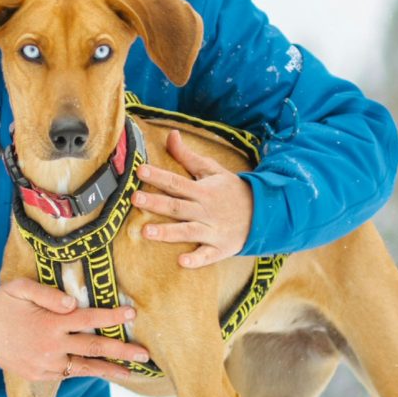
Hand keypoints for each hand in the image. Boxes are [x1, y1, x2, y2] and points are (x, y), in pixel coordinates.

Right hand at [0, 277, 150, 382]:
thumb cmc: (2, 305)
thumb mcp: (19, 289)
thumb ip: (47, 294)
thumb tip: (74, 303)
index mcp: (49, 323)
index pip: (88, 318)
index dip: (111, 316)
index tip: (132, 313)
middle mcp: (51, 346)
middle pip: (93, 347)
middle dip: (121, 350)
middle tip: (144, 354)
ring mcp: (46, 364)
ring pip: (85, 367)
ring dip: (109, 369)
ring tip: (131, 372)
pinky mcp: (41, 375)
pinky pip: (69, 373)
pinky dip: (88, 372)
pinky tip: (103, 371)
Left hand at [132, 127, 253, 267]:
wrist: (263, 213)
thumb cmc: (231, 190)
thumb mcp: (212, 170)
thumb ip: (188, 156)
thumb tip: (171, 135)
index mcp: (203, 191)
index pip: (176, 182)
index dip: (158, 176)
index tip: (140, 170)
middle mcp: (206, 211)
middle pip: (177, 206)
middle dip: (156, 203)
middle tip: (134, 199)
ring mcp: (213, 230)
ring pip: (187, 231)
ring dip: (167, 232)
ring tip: (146, 231)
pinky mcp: (221, 248)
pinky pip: (208, 255)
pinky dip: (196, 259)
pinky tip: (182, 262)